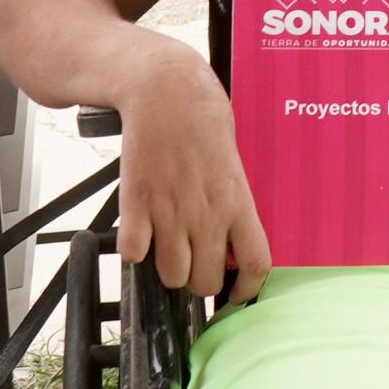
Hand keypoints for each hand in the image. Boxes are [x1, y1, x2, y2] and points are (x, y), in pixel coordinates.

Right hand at [117, 44, 268, 303]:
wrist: (166, 93)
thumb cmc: (203, 123)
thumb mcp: (232, 165)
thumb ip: (232, 205)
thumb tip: (231, 243)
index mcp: (237, 203)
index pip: (255, 264)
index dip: (245, 291)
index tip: (234, 295)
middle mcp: (207, 215)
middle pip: (205, 282)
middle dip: (198, 281)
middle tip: (193, 262)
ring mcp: (170, 212)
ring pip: (171, 276)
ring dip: (167, 269)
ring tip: (166, 245)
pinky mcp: (136, 204)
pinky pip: (133, 254)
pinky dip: (134, 251)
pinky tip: (140, 231)